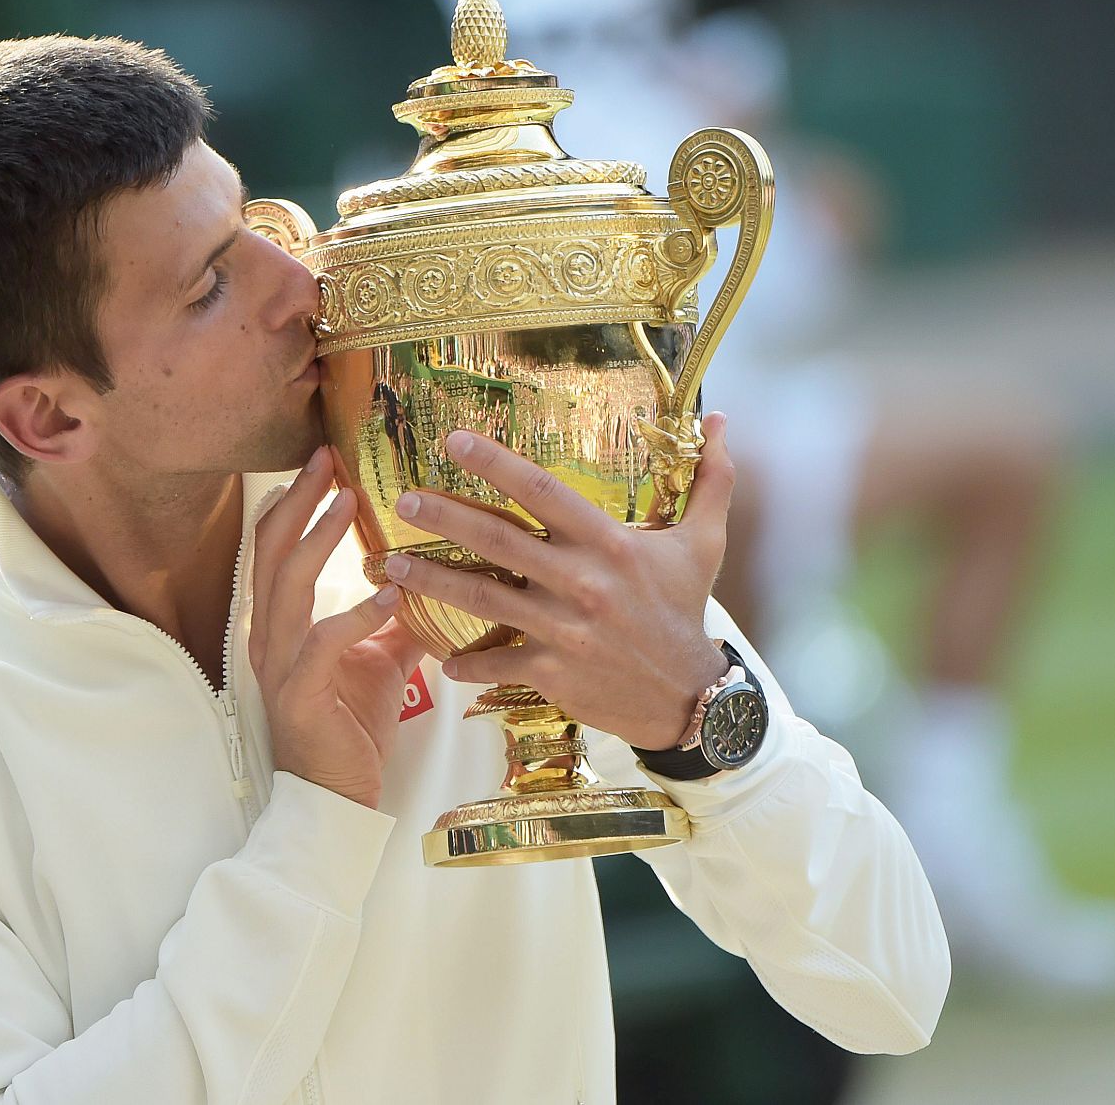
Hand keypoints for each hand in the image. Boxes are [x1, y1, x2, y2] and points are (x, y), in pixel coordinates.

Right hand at [249, 447, 426, 808]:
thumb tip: (428, 581)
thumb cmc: (351, 725)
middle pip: (271, 552)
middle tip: (327, 459)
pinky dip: (353, 615)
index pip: (275, 547)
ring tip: (348, 504)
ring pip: (286, 587)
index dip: (294, 502)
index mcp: (282, 621)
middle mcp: (270, 634)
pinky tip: (387, 595)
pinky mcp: (300, 694)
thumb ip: (393, 619)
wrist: (335, 795)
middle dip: (299, 501)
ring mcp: (279, 664)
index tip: (323, 460)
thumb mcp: (380, 660)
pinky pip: (321, 645)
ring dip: (317, 541)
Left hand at [382, 413, 734, 749]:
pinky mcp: (551, 671)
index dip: (495, 463)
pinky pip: (495, 661)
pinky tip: (438, 655)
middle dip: (445, 517)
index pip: (542, 491)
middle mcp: (580, 581)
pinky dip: (464, 661)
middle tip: (403, 501)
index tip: (453, 441)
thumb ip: (711, 480)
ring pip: (483, 599)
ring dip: (434, 580)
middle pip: (498, 540)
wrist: (688, 695)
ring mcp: (562, 629)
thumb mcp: (705, 543)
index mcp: (607, 542)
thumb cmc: (686, 610)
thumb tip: (723, 419)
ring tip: (392, 564)